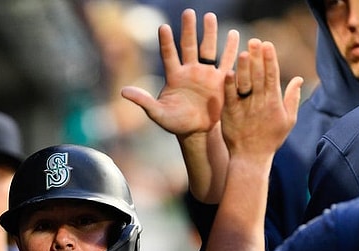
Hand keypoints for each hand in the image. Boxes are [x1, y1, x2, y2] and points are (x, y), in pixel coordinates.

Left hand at [121, 8, 238, 139]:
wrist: (197, 131)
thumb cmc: (175, 122)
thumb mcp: (158, 113)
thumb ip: (143, 101)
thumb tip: (123, 91)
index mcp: (174, 76)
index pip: (169, 55)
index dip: (166, 42)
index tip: (163, 27)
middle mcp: (189, 70)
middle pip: (189, 46)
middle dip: (189, 29)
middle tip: (189, 12)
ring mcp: (206, 74)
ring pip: (208, 49)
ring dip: (210, 33)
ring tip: (210, 16)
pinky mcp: (220, 80)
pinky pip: (226, 62)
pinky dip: (231, 49)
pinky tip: (235, 35)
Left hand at [221, 39, 302, 160]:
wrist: (251, 158)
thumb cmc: (270, 139)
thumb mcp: (288, 120)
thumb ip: (292, 98)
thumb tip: (298, 78)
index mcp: (274, 102)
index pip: (273, 76)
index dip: (270, 60)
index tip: (267, 44)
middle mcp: (259, 103)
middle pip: (259, 77)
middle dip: (258, 58)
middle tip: (254, 41)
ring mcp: (245, 108)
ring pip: (245, 85)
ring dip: (245, 69)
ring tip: (244, 53)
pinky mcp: (231, 114)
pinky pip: (230, 98)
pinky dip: (230, 86)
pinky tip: (228, 72)